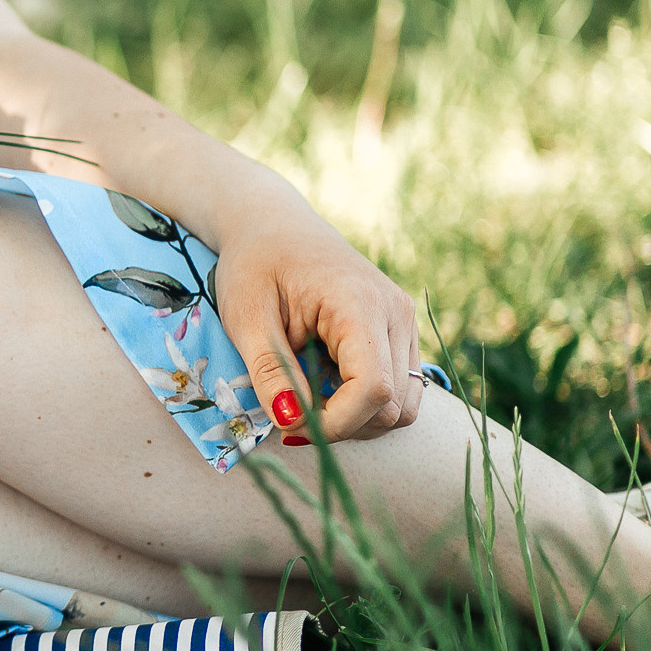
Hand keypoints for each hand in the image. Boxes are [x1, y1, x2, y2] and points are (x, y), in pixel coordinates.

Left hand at [212, 203, 421, 442]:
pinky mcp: (399, 332)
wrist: (274, 225)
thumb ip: (269, 372)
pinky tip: (325, 389)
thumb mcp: (246, 318)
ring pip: (404, 404)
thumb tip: (292, 422)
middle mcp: (396, 314)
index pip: (373, 389)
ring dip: (357, 420)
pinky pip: (399, 388)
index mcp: (360, 304)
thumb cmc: (255, 264)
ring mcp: (404, 323)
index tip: (288, 426)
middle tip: (290, 414)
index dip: (335, 423)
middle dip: (343, 426)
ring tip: (307, 401)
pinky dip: (364, 404)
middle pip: (393, 405)